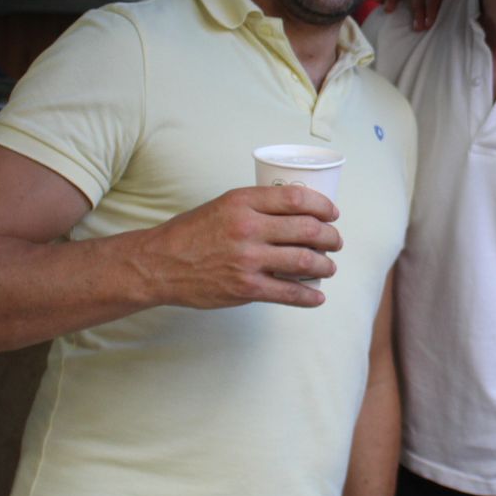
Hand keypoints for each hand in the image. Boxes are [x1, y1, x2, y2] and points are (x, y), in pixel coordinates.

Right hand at [133, 184, 341, 309]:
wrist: (159, 264)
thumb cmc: (191, 233)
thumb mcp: (223, 205)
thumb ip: (256, 207)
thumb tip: (296, 212)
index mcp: (243, 202)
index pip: (297, 199)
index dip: (323, 206)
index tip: (332, 213)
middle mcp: (248, 228)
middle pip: (307, 229)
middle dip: (330, 237)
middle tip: (335, 242)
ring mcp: (248, 259)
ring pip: (304, 260)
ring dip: (325, 265)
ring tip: (329, 267)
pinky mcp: (246, 288)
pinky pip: (288, 293)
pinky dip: (309, 296)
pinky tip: (317, 297)